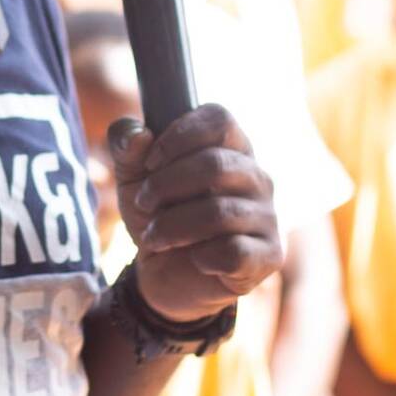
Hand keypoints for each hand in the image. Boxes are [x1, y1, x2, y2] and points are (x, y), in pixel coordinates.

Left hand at [109, 104, 281, 321]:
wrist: (163, 275)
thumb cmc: (158, 217)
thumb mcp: (132, 179)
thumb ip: (126, 148)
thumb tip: (136, 135)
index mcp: (231, 149)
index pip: (220, 119)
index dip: (179, 136)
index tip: (150, 162)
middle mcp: (257, 178)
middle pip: (216, 164)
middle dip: (165, 186)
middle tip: (144, 204)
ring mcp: (267, 217)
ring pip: (220, 212)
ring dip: (172, 226)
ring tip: (154, 237)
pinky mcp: (269, 256)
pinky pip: (233, 251)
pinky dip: (202, 257)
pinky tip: (194, 259)